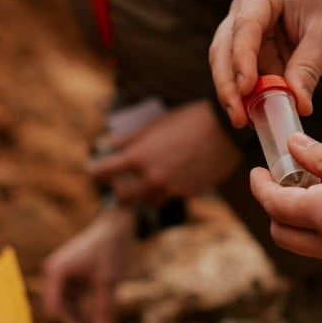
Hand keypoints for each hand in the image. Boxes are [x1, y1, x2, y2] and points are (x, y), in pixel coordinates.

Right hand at [41, 205, 135, 322]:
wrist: (117, 225)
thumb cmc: (111, 249)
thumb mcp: (109, 282)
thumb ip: (105, 311)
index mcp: (57, 272)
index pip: (54, 307)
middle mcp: (55, 274)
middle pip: (60, 310)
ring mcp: (62, 276)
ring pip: (69, 308)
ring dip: (81, 322)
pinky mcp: (72, 278)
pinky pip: (75, 301)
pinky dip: (85, 312)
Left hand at [88, 100, 241, 205]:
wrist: (225, 130)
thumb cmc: (188, 120)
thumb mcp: (155, 125)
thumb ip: (129, 138)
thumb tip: (107, 143)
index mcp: (139, 157)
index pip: (103, 172)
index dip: (97, 172)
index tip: (97, 171)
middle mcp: (152, 177)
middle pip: (122, 197)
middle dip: (119, 190)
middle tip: (122, 182)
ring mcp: (171, 188)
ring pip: (147, 202)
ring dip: (144, 194)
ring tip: (149, 181)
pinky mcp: (188, 193)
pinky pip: (171, 196)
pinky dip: (168, 190)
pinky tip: (174, 175)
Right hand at [209, 0, 321, 127]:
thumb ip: (308, 68)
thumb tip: (296, 104)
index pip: (245, 26)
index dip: (241, 59)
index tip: (245, 90)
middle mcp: (248, 6)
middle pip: (225, 47)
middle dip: (229, 83)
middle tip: (237, 116)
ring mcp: (249, 29)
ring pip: (229, 65)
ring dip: (236, 95)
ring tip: (245, 122)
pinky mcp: (256, 51)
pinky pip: (247, 77)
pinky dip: (251, 97)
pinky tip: (256, 117)